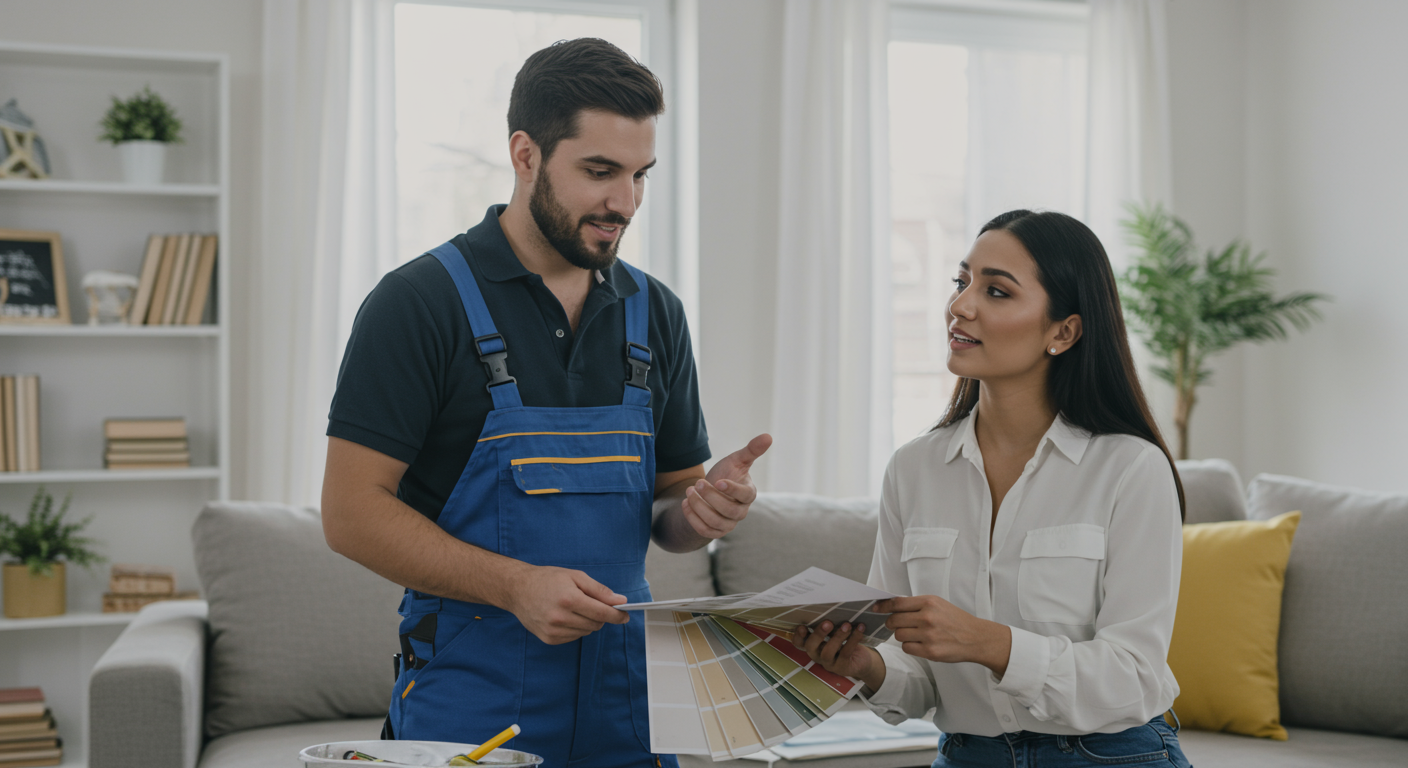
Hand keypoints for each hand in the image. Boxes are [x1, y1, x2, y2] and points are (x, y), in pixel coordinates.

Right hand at [504, 565, 628, 644]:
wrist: (518, 590)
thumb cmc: (547, 579)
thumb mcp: (575, 576)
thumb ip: (599, 590)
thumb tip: (619, 600)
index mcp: (569, 599)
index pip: (602, 613)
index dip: (617, 615)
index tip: (625, 615)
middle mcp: (560, 617)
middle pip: (596, 624)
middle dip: (600, 615)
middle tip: (592, 604)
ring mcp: (553, 630)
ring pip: (586, 632)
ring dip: (587, 622)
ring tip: (573, 607)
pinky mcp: (549, 639)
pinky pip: (574, 637)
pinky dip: (576, 628)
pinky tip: (565, 616)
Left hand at [681, 433, 771, 538]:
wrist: (708, 492)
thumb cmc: (726, 474)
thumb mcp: (736, 460)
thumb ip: (752, 450)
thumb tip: (768, 436)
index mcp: (748, 494)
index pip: (745, 496)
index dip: (733, 490)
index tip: (718, 481)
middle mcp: (740, 512)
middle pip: (729, 511)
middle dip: (711, 497)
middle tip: (697, 483)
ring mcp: (728, 524)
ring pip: (715, 522)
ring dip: (699, 507)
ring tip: (689, 491)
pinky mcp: (715, 532)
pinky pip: (705, 531)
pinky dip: (693, 518)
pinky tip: (685, 503)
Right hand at [793, 620, 884, 690]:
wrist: (864, 660)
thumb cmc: (846, 641)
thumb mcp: (836, 632)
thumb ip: (830, 624)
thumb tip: (831, 605)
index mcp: (813, 645)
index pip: (799, 643)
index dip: (798, 636)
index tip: (803, 626)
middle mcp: (818, 655)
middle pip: (810, 647)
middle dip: (818, 634)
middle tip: (828, 623)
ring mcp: (829, 664)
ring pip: (827, 652)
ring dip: (837, 637)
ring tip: (847, 625)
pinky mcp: (842, 668)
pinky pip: (845, 653)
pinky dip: (853, 639)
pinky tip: (859, 629)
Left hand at [878, 596, 1011, 675]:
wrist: (975, 637)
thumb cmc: (954, 620)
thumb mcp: (937, 604)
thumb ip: (915, 605)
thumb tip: (890, 605)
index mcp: (929, 602)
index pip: (897, 603)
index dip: (883, 606)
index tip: (876, 608)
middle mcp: (928, 618)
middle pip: (894, 620)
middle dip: (893, 623)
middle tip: (899, 624)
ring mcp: (929, 635)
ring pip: (899, 635)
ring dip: (902, 635)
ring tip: (915, 634)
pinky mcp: (930, 652)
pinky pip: (907, 648)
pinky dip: (910, 646)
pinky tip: (920, 643)